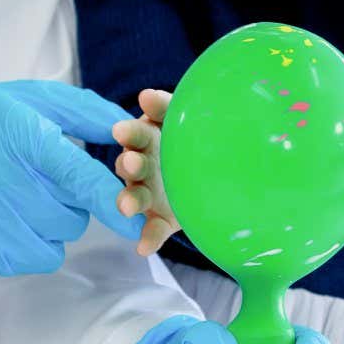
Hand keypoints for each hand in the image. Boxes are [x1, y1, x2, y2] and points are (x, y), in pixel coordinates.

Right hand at [0, 81, 144, 275]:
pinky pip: (31, 259)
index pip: (79, 180)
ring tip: (26, 199)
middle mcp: (6, 186)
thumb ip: (85, 112)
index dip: (112, 201)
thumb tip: (130, 129)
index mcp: (24, 143)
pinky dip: (32, 243)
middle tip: (46, 183)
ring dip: (52, 226)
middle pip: (72, 217)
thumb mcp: (31, 98)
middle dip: (70, 203)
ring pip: (55, 242)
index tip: (134, 217)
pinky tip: (11, 218)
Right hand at [112, 89, 180, 255]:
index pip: (136, 134)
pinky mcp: (161, 219)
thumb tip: (146, 96)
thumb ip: (167, 107)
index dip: (129, 133)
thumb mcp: (184, 117)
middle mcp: (144, 167)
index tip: (120, 131)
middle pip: (132, 165)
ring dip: (129, 201)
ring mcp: (151, 194)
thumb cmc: (196, 135)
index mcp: (148, 140)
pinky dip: (148, 238)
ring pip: (136, 197)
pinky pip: (153, 229)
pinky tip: (143, 247)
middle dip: (129, 165)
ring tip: (126, 208)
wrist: (223, 169)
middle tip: (130, 164)